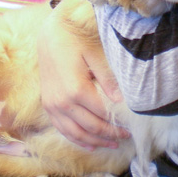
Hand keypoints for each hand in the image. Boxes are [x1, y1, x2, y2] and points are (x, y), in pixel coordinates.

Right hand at [37, 10, 129, 150]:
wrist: (50, 33)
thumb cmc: (75, 39)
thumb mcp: (95, 54)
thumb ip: (107, 79)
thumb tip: (121, 101)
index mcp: (76, 90)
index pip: (101, 115)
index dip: (116, 125)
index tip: (130, 128)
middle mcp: (61, 102)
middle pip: (90, 127)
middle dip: (109, 135)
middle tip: (125, 136)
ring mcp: (52, 105)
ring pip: (75, 133)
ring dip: (94, 141)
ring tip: (111, 143)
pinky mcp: (47, 104)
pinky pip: (61, 128)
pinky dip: (76, 139)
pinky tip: (89, 144)